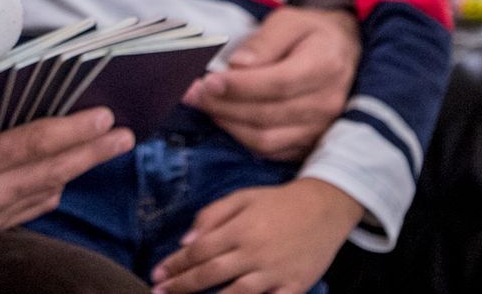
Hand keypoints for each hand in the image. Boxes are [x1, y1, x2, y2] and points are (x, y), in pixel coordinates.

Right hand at [0, 84, 136, 231]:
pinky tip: (68, 166)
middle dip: (94, 151)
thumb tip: (36, 84)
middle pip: (54, 171)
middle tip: (125, 135)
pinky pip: (35, 204)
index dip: (75, 130)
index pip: (37, 144)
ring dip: (78, 167)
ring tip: (104, 146)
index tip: (105, 117)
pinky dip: (54, 183)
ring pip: (49, 190)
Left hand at [150, 179, 361, 293]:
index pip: (199, 250)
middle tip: (158, 292)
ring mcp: (275, 273)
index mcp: (240, 229)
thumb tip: (185, 240)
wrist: (325, 207)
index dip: (176, 264)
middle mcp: (255, 252)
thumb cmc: (277, 202)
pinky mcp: (295, 287)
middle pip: (211, 274)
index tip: (157, 273)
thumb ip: (211, 215)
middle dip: (182, 286)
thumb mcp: (242, 197)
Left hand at [184, 7, 358, 160]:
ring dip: (228, 124)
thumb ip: (265, 40)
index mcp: (325, 66)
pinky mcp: (310, 144)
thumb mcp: (289, 21)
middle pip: (267, 114)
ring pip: (266, 138)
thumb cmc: (310, 33)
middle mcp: (327, 103)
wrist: (341, 53)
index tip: (208, 81)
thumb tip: (239, 65)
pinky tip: (224, 118)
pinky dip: (242, 138)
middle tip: (192, 93)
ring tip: (203, 105)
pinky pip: (270, 151)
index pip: (278, 84)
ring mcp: (320, 129)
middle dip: (223, 105)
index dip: (240, 86)